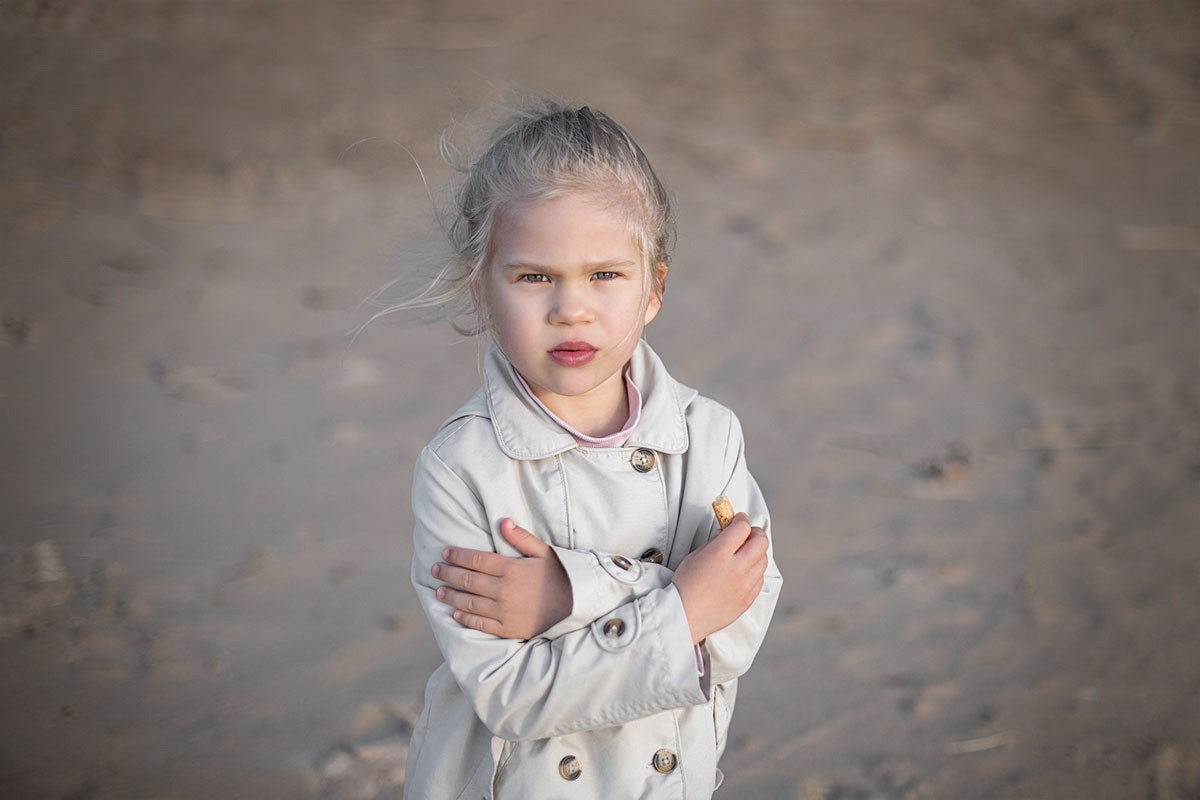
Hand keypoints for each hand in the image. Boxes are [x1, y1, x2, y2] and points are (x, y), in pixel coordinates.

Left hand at [432, 518, 572, 639]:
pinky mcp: (508, 628)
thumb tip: (502, 522)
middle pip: (467, 580)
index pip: (476, 560)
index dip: (457, 555)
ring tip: (439, 591)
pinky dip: (465, 618)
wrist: (576, 606)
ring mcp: (504, 611)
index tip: (445, 553)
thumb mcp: (544, 552)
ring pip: (469, 602)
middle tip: (435, 570)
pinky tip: (455, 613)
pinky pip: (480, 623)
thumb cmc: (560, 575)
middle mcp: (504, 590)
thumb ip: (521, 538)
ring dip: (451, 595)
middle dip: (448, 574)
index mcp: (511, 569)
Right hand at [672, 513, 768, 644]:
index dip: (741, 520)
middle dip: (754, 533)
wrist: (686, 616)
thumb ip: (714, 542)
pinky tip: (743, 572)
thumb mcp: (694, 556)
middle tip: (746, 533)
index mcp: (720, 554)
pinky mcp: (749, 598)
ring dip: (756, 552)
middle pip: (761, 541)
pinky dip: (755, 571)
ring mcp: (746, 584)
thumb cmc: (685, 587)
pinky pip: (760, 578)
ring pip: (764, 559)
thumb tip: (726, 533)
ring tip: (744, 554)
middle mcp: (737, 568)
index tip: (738, 519)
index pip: (743, 528)